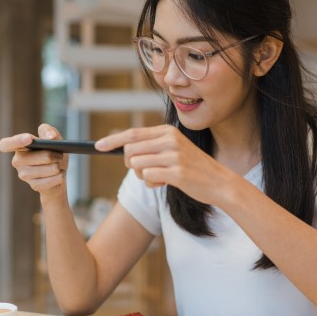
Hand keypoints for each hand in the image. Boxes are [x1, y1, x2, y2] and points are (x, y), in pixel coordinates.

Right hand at [0, 124, 68, 195]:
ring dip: (58, 166)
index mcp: (19, 146)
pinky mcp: (34, 185)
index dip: (16, 141)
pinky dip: (59, 176)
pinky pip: (52, 180)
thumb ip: (50, 132)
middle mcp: (17, 161)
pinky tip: (58, 175)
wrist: (59, 173)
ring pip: (49, 169)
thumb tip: (49, 137)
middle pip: (41, 157)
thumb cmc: (54, 153)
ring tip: (58, 165)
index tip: (29, 138)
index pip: (5, 144)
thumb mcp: (55, 138)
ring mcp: (24, 174)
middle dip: (54, 155)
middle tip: (60, 155)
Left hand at [96, 125, 230, 205]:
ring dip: (142, 175)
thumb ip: (152, 147)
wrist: (218, 181)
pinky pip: (148, 177)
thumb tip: (124, 150)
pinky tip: (165, 183)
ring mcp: (174, 155)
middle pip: (130, 151)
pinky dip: (152, 183)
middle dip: (131, 164)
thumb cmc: (192, 167)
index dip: (113, 140)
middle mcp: (169, 140)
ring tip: (158, 177)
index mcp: (167, 131)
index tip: (98, 146)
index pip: (133, 133)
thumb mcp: (173, 150)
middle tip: (145, 170)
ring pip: (137, 165)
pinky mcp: (176, 172)